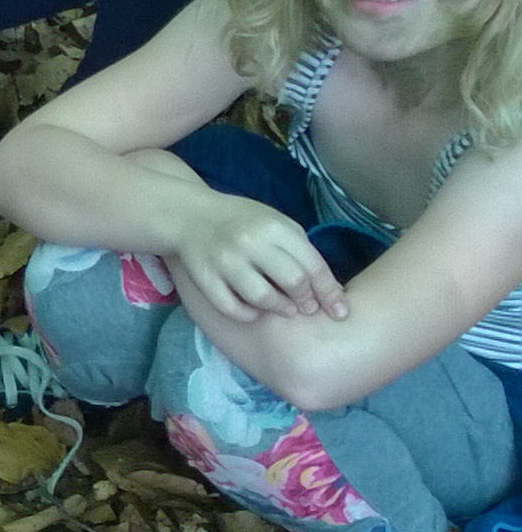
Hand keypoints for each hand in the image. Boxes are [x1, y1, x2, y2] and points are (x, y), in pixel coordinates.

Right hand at [173, 200, 347, 325]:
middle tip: (308, 308)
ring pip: (263, 298)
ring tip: (286, 310)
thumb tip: (327, 288)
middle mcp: (251, 242)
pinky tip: (256, 312)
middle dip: (307, 301)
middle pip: (293, 281)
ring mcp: (226, 261)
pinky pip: (232, 308)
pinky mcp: (205, 278)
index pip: (312, 265)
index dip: (330, 292)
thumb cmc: (242, 221)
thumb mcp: (275, 222)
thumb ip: (299, 249)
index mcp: (275, 226)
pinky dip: (249, 315)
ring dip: (281, 309)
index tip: (341, 312)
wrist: (190, 216)